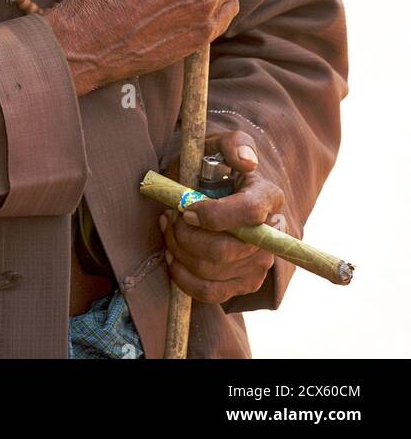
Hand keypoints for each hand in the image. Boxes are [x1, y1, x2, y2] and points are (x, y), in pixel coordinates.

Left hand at [158, 130, 287, 303]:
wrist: (213, 193)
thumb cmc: (214, 169)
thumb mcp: (219, 146)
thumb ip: (233, 144)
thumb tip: (246, 161)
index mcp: (268, 197)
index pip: (249, 213)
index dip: (214, 215)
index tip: (185, 210)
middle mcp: (270, 235)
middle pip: (225, 250)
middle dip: (186, 236)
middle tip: (169, 218)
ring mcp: (259, 264)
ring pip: (212, 272)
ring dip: (179, 252)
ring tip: (169, 230)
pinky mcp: (244, 284)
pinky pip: (210, 293)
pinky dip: (183, 278)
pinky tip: (173, 257)